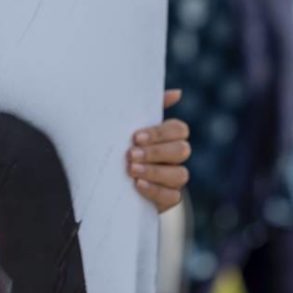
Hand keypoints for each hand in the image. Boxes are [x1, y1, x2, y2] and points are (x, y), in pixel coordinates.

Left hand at [128, 90, 191, 211]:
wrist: (111, 182)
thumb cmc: (123, 147)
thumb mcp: (130, 127)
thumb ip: (148, 108)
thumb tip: (178, 93)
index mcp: (169, 136)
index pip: (178, 130)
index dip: (159, 133)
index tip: (136, 137)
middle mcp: (176, 157)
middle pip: (181, 150)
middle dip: (156, 152)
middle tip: (131, 154)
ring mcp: (174, 179)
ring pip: (180, 174)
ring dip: (155, 171)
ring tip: (132, 170)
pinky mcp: (168, 199)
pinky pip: (172, 196)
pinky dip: (155, 190)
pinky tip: (138, 185)